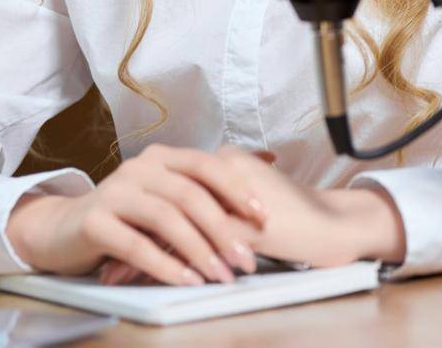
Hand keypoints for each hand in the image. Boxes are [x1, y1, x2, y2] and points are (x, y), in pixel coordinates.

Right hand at [6, 143, 267, 284]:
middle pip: (191, 196)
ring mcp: (115, 192)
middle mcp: (139, 168)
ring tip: (221, 276)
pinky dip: (166, 265)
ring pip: (167, 219)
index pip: (208, 165)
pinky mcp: (95, 222)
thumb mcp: (163, 198)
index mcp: (162, 157)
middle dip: (224, 230)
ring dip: (199, 251)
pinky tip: (187, 281)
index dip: (238, 190)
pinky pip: (138, 245)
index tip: (264, 216)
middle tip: (246, 260)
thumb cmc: (124, 217)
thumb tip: (259, 185)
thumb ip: (199, 193)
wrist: (59, 230)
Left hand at [94, 147, 405, 284]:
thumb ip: (226, 193)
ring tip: (113, 273)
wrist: (336, 225)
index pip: (174, 186)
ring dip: (139, 251)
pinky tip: (144, 281)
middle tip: (106, 254)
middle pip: (165, 202)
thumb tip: (192, 209)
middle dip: (132, 231)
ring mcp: (232, 198)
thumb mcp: (256, 196)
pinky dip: (162, 265)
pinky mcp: (241, 227)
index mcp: (229, 160)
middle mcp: (226, 171)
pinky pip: (191, 246)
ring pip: (171, 225)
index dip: (144, 210)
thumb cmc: (300, 215)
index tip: (122, 230)